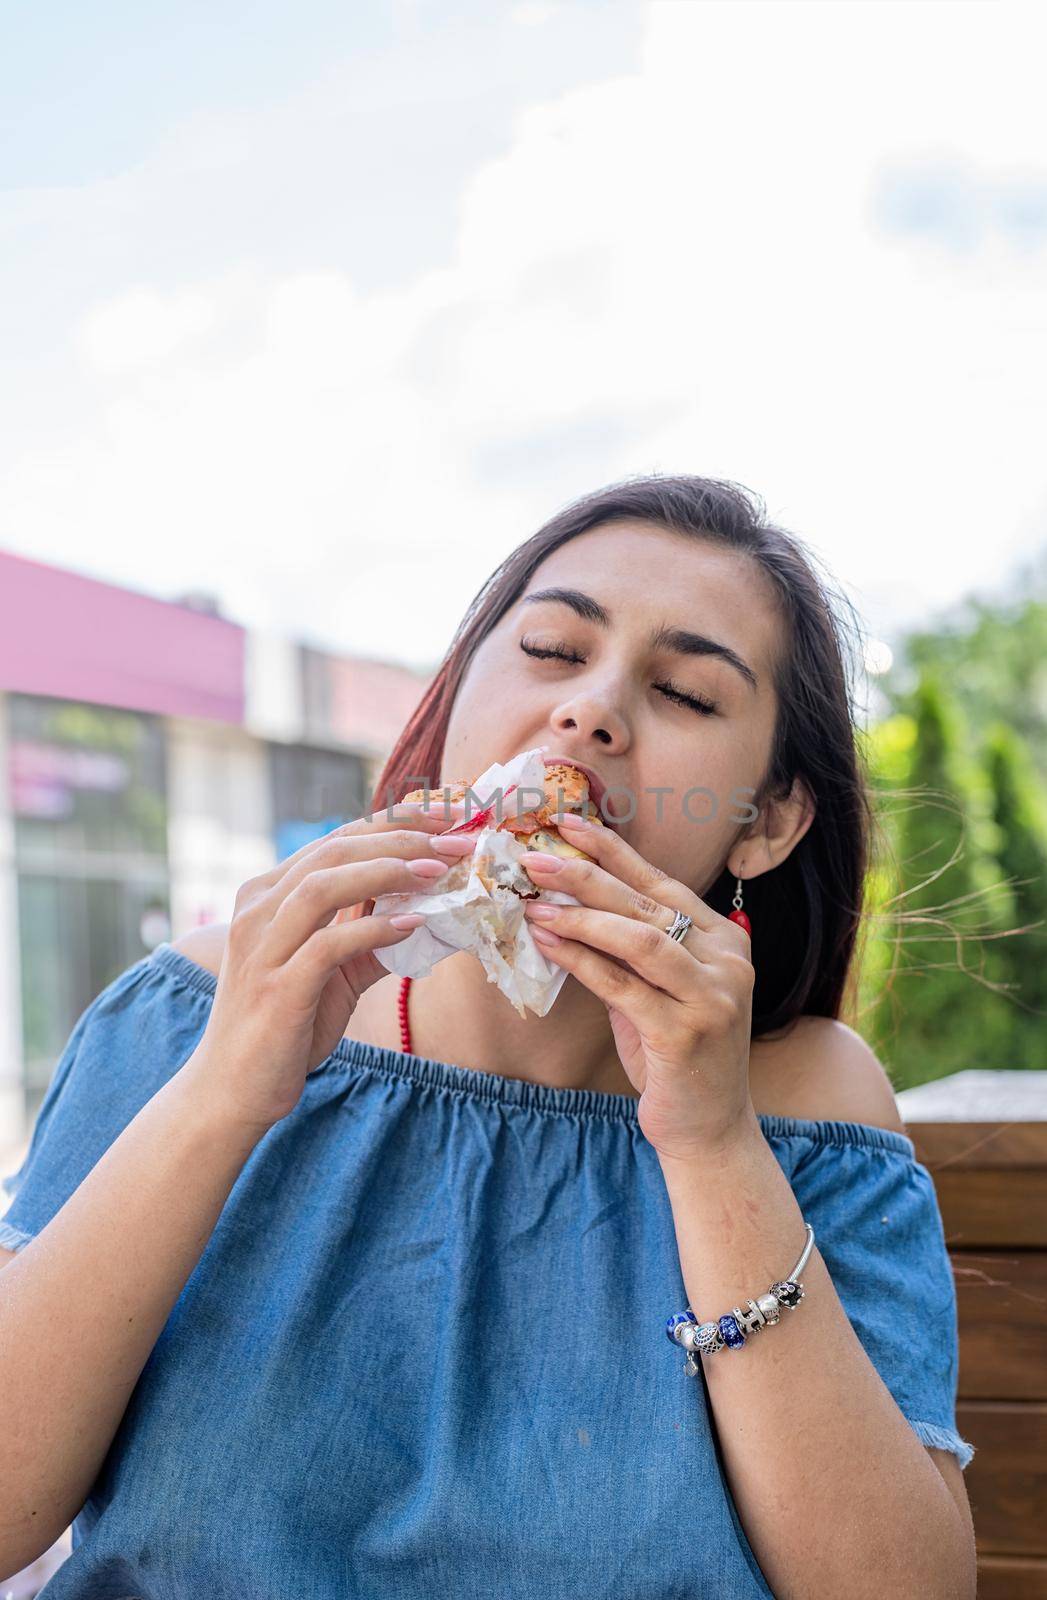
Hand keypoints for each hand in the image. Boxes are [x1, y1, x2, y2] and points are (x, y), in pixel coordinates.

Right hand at [188, 798, 470, 1135]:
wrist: (233, 1089)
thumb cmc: (285, 1026)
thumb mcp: (333, 972)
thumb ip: (370, 939)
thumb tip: (430, 917)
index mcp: (267, 895)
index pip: (337, 839)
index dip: (394, 823)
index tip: (448, 818)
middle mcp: (258, 910)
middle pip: (334, 850)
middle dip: (400, 838)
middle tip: (455, 838)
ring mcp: (262, 947)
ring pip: (323, 885)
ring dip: (386, 871)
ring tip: (437, 870)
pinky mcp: (276, 988)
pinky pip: (327, 945)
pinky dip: (374, 930)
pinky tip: (412, 926)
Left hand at [520, 815, 757, 1162]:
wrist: (708, 1130)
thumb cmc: (674, 1056)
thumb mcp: (656, 992)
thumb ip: (628, 950)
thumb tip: (563, 902)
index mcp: (724, 940)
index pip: (661, 882)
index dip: (613, 850)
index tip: (567, 823)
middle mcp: (728, 961)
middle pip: (646, 904)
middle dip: (586, 874)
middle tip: (534, 858)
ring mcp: (714, 997)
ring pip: (638, 938)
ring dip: (580, 916)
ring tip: (534, 901)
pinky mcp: (687, 1032)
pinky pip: (622, 985)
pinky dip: (579, 960)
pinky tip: (546, 945)